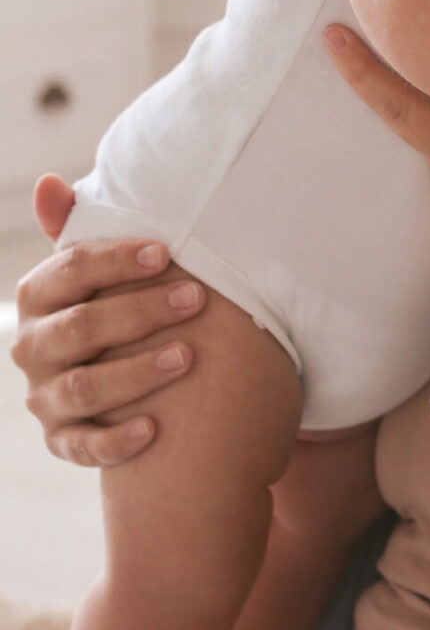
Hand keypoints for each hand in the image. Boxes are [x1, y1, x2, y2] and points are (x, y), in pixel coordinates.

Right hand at [11, 177, 202, 464]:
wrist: (114, 366)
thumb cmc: (114, 296)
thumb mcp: (99, 263)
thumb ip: (77, 225)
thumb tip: (47, 182)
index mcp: (39, 296)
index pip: (70, 271)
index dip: (117, 261)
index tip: (167, 252)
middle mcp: (33, 347)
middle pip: (80, 328)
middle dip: (140, 311)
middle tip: (196, 298)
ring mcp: (44, 396)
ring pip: (83, 388)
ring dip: (135, 373)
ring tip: (188, 356)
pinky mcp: (62, 438)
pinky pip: (82, 446)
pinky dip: (115, 441)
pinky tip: (154, 430)